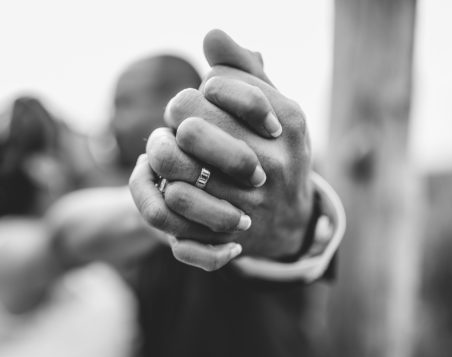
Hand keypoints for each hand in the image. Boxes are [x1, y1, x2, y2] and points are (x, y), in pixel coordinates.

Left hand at [129, 30, 313, 269]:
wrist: (289, 220)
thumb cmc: (273, 151)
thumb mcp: (272, 108)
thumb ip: (244, 70)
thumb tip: (211, 35)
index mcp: (287, 118)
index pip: (215, 81)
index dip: (202, 88)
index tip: (210, 99)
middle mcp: (272, 158)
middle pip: (187, 114)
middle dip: (177, 114)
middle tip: (183, 125)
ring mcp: (248, 196)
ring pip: (171, 158)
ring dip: (162, 150)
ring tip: (170, 150)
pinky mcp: (224, 226)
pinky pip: (172, 197)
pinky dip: (163, 185)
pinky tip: (173, 180)